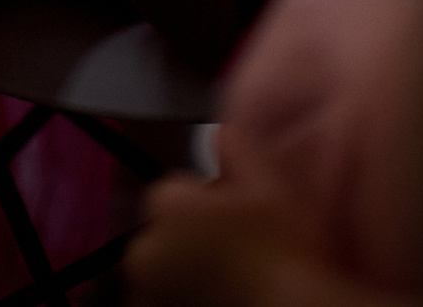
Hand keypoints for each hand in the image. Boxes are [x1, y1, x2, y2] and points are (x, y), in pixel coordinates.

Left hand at [127, 144, 407, 306]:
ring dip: (181, 271)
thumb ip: (238, 148)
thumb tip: (222, 132)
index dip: (202, 206)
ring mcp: (146, 291)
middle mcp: (144, 249)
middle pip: (161, 233)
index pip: (172, 194)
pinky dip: (180, 296)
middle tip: (230, 252)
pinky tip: (218, 296)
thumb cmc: (278, 251)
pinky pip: (164, 299)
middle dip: (186, 239)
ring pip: (161, 270)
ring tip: (226, 277)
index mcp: (165, 207)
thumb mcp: (267, 186)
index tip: (228, 222)